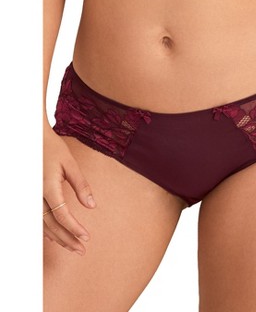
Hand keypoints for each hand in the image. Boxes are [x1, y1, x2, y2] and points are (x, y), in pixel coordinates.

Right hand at [43, 123, 96, 255]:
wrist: (32, 140)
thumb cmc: (53, 149)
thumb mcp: (71, 165)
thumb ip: (81, 186)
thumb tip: (92, 206)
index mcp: (48, 187)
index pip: (61, 215)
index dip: (74, 228)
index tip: (86, 237)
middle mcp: (36, 196)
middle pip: (51, 225)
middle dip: (67, 239)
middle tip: (82, 250)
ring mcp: (30, 198)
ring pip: (43, 225)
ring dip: (58, 238)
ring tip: (73, 247)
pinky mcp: (29, 198)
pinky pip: (37, 219)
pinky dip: (47, 230)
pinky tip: (57, 237)